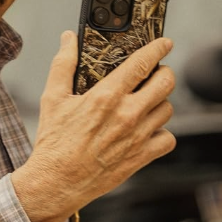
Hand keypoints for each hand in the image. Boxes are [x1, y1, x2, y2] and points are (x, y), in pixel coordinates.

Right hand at [12, 31, 175, 221]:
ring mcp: (137, 137)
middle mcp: (127, 114)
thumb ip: (63, 64)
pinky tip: (147, 130)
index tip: (165, 43)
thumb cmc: (54, 141)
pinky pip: (168, 138)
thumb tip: (68, 39)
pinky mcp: (142, 157)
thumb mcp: (53, 98)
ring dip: (160, 102)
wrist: (56, 182)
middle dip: (164, 72)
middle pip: (166, 82)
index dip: (159, 48)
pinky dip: (162, 132)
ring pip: (168, 109)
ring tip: (146, 103)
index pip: (143, 63)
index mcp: (106, 96)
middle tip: (154, 74)